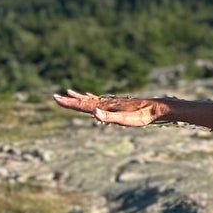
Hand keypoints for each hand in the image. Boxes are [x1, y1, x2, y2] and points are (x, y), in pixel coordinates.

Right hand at [53, 90, 169, 126]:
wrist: (158, 108)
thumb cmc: (143, 116)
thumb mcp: (126, 120)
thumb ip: (109, 118)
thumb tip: (94, 113)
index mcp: (106, 107)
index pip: (84, 105)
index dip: (70, 103)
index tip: (56, 99)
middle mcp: (108, 103)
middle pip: (85, 101)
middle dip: (70, 101)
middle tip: (55, 97)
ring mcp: (113, 103)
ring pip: (92, 100)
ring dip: (80, 97)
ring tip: (69, 93)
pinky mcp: (120, 104)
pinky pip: (102, 100)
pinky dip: (93, 98)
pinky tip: (92, 97)